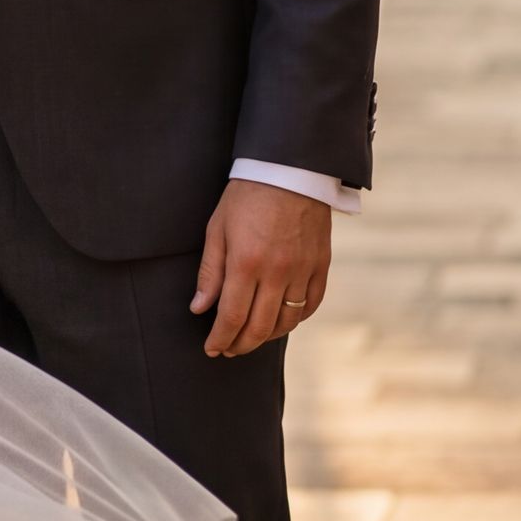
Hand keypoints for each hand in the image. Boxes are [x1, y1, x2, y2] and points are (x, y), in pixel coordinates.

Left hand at [191, 180, 332, 357]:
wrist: (289, 170)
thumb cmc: (246, 197)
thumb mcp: (217, 229)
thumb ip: (209, 272)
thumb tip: (199, 309)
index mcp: (246, 263)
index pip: (232, 317)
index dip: (220, 339)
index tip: (211, 349)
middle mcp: (278, 272)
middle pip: (260, 326)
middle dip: (240, 344)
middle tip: (228, 349)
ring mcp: (303, 270)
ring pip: (287, 321)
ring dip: (267, 336)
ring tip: (251, 338)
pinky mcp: (321, 265)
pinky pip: (311, 305)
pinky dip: (296, 319)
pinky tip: (281, 321)